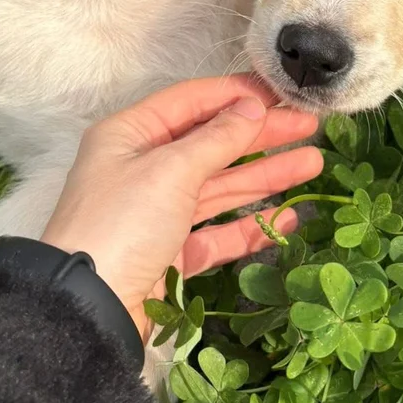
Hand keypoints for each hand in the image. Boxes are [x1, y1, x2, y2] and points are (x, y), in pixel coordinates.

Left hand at [41, 75, 321, 337]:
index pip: (191, 102)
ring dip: (264, 176)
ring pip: (219, 187)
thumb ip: (216, 139)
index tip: (281, 94)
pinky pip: (216, 232)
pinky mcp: (169, 254)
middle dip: (260, 135)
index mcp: (130, 135)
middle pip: (210, 143)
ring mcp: (156, 213)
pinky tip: (287, 218)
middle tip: (310, 127)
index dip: (237, 95)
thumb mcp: (170, 170)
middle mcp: (142, 168)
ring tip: (312, 164)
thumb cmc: (123, 223)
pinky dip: (250, 225)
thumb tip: (251, 108)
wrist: (89, 308)